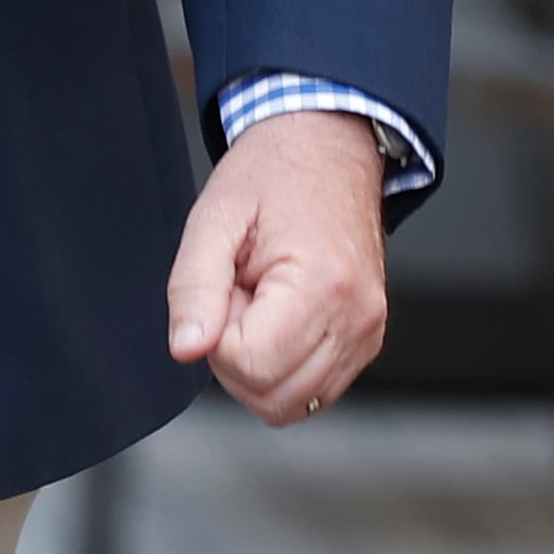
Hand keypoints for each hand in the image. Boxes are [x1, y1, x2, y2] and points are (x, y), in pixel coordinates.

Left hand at [166, 109, 389, 424]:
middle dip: (236, 356)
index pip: (251, 366)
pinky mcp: (367, 341)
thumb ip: (194, 287)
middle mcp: (356, 318)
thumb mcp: (214, 217)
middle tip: (237, 294)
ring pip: (294, 404)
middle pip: (273, 397)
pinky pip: (315, 389)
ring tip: (257, 302)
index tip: (224, 288)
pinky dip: (284, 367)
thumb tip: (186, 348)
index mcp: (321, 285)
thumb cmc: (272, 175)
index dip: (218, 336)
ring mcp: (367, 333)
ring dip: (260, 365)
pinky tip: (277, 316)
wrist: (327, 149)